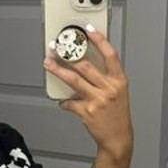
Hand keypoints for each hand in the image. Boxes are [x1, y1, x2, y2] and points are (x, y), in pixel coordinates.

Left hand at [45, 25, 133, 159]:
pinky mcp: (87, 111)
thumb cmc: (117, 115)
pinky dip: (64, 101)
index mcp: (119, 81)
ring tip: (48, 63)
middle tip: (57, 47)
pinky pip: (70, 102)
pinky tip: (62, 100)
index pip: (110, 55)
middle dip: (69, 54)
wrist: (118, 138)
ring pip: (74, 80)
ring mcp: (98, 100)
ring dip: (58, 70)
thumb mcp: (118, 92)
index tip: (88, 30)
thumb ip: (106, 77)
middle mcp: (109, 89)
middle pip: (86, 65)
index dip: (100, 40)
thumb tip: (86, 63)